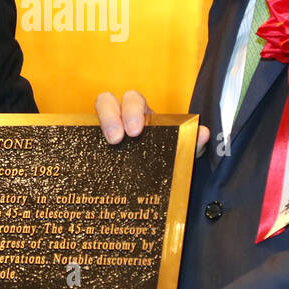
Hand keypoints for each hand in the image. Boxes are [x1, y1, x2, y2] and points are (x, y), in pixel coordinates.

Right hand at [94, 90, 209, 154]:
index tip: (135, 131)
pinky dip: (86, 144)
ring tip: (110, 144)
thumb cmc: (167, 161)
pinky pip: (84, 140)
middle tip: (119, 138)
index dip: (131, 110)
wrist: (154, 188)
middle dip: (112, 115)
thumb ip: (192, 143)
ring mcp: (104, 133)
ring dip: (101, 123)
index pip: (131, 99)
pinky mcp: (93, 150)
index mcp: (141, 116)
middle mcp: (119, 119)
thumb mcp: (181, 153)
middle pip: (107, 101)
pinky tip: (88, 158)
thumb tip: (204, 133)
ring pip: (93, 117)